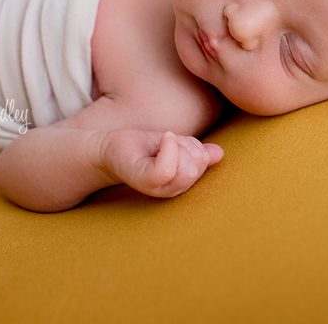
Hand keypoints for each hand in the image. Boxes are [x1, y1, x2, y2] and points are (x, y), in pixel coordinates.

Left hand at [99, 129, 222, 197]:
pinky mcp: (143, 180)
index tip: (176, 142)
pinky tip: (163, 137)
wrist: (108, 149)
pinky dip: (169, 146)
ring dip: (176, 144)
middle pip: (197, 165)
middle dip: (185, 145)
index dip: (194, 145)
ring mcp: (157, 187)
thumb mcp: (175, 146)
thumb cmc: (140, 148)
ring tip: (158, 145)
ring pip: (187, 166)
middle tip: (164, 143)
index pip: (204, 162)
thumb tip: (219, 153)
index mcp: (181, 182)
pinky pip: (167, 169)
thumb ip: (197, 152)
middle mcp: (171, 189)